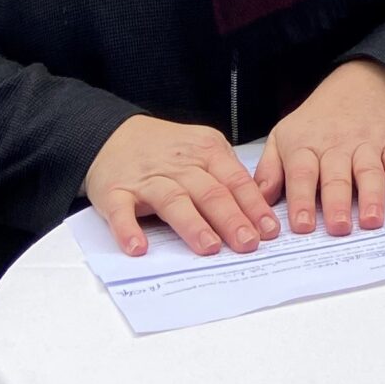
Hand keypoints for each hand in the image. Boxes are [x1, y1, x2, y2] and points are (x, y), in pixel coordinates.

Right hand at [84, 115, 279, 258]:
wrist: (115, 136)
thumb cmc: (167, 151)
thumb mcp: (203, 150)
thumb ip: (227, 175)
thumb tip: (258, 213)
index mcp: (206, 152)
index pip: (235, 181)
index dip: (254, 206)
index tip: (269, 231)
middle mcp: (179, 165)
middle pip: (210, 192)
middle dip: (231, 219)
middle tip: (248, 243)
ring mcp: (147, 179)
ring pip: (173, 201)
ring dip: (192, 225)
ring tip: (209, 247)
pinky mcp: (115, 192)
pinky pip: (121, 212)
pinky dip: (128, 230)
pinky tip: (138, 248)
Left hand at [256, 60, 384, 237]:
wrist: (359, 86)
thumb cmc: (316, 123)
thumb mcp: (283, 136)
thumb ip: (269, 171)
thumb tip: (259, 203)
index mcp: (305, 144)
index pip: (302, 173)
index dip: (301, 199)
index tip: (302, 226)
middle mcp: (336, 144)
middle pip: (336, 174)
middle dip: (337, 202)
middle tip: (338, 228)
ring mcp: (366, 142)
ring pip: (369, 170)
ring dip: (371, 196)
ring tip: (370, 221)